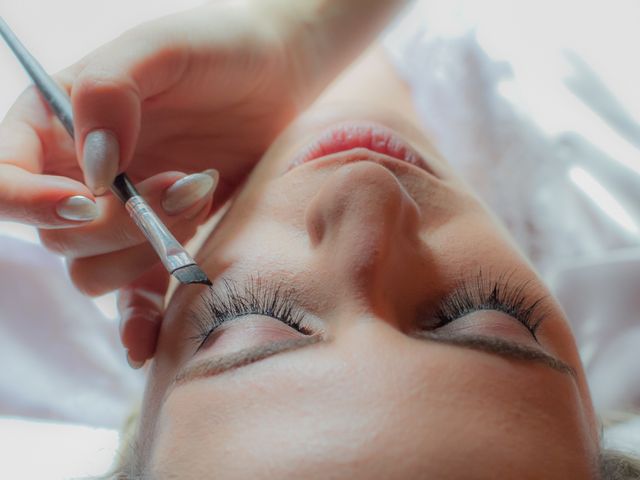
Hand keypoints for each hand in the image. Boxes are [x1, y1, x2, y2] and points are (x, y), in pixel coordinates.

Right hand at [0, 0, 404, 364]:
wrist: (277, 80)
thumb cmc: (218, 51)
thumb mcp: (160, 47)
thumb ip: (109, 91)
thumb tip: (92, 166)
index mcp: (55, 126)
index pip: (3, 179)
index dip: (26, 201)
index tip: (86, 199)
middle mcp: (78, 178)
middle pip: (60, 236)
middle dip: (121, 222)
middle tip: (185, 183)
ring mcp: (121, 217)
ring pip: (96, 272)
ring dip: (148, 248)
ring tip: (199, 195)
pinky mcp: (161, 243)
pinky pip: (135, 299)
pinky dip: (138, 324)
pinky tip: (147, 344)